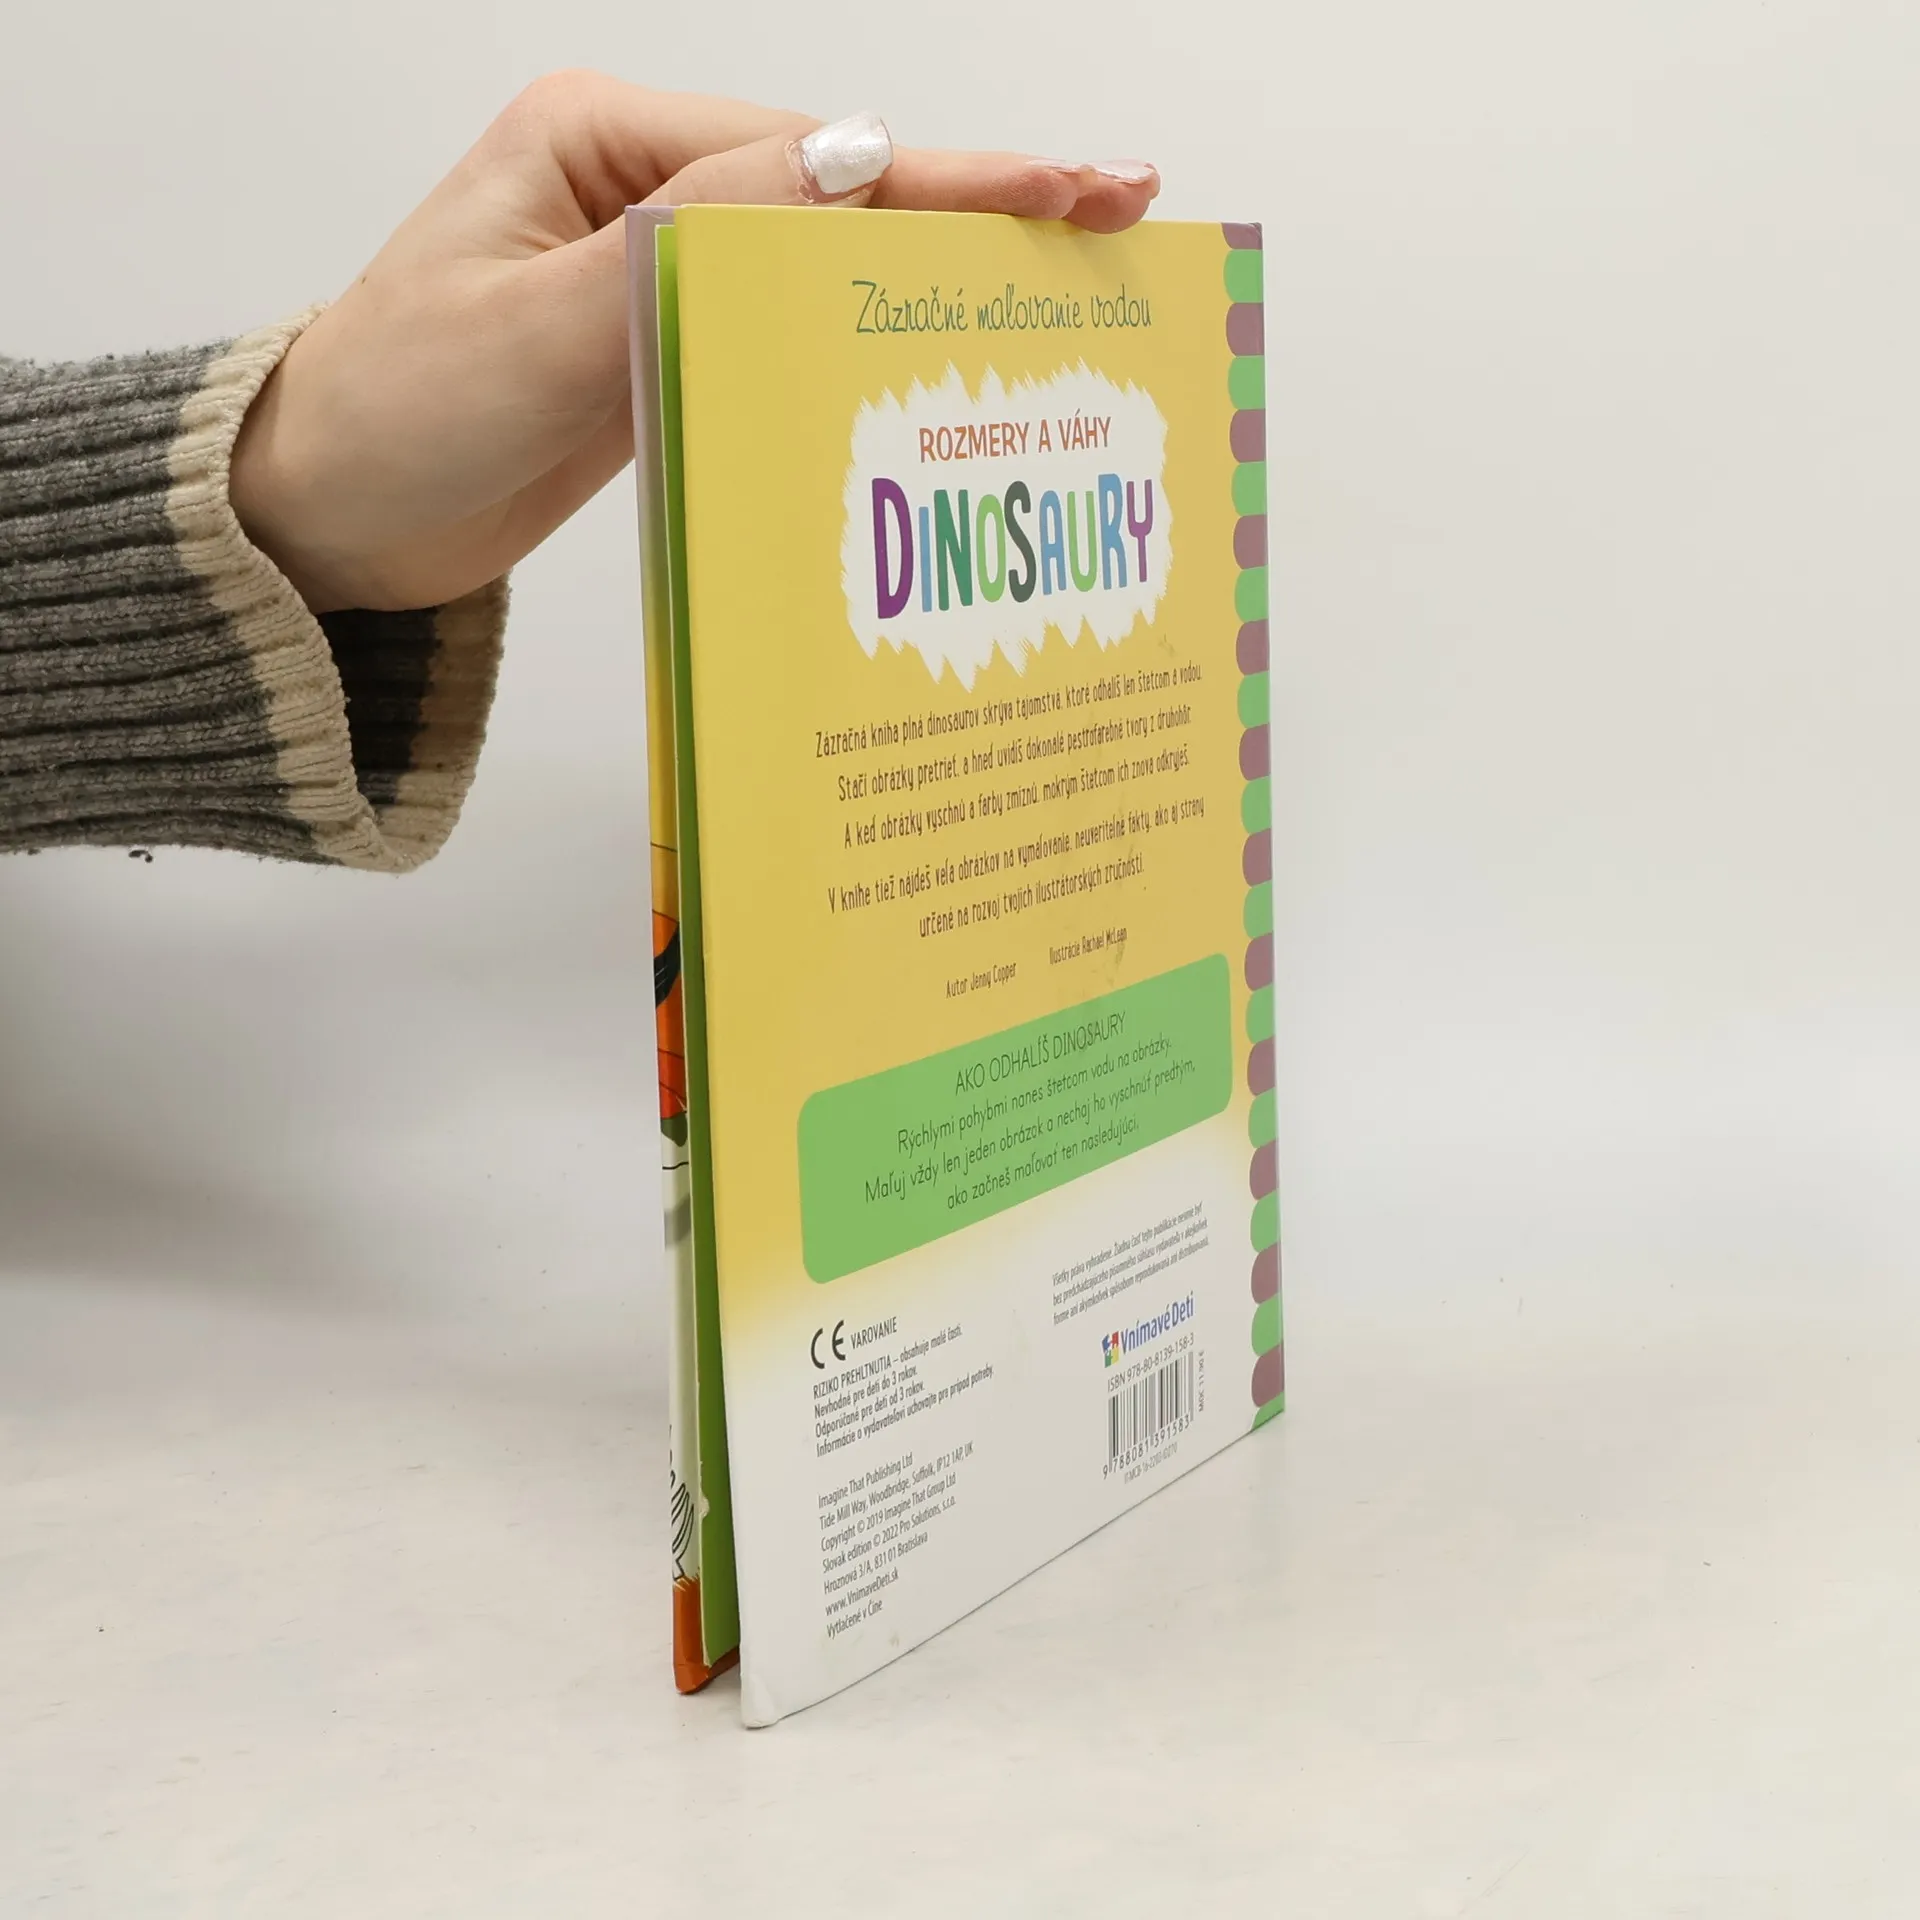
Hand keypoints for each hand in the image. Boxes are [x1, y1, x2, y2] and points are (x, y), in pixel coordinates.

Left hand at [230, 74, 1159, 613]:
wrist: (322, 524)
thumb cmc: (392, 414)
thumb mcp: (537, 326)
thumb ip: (690, 248)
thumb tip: (850, 166)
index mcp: (605, 144)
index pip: (811, 157)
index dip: (950, 178)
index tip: (1076, 187)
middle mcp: (641, 193)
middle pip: (839, 202)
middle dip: (975, 221)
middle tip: (1118, 228)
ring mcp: (657, 275)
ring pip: (824, 275)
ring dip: (933, 293)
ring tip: (1062, 306)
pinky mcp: (663, 354)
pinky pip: (786, 344)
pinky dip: (862, 357)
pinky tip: (937, 375)